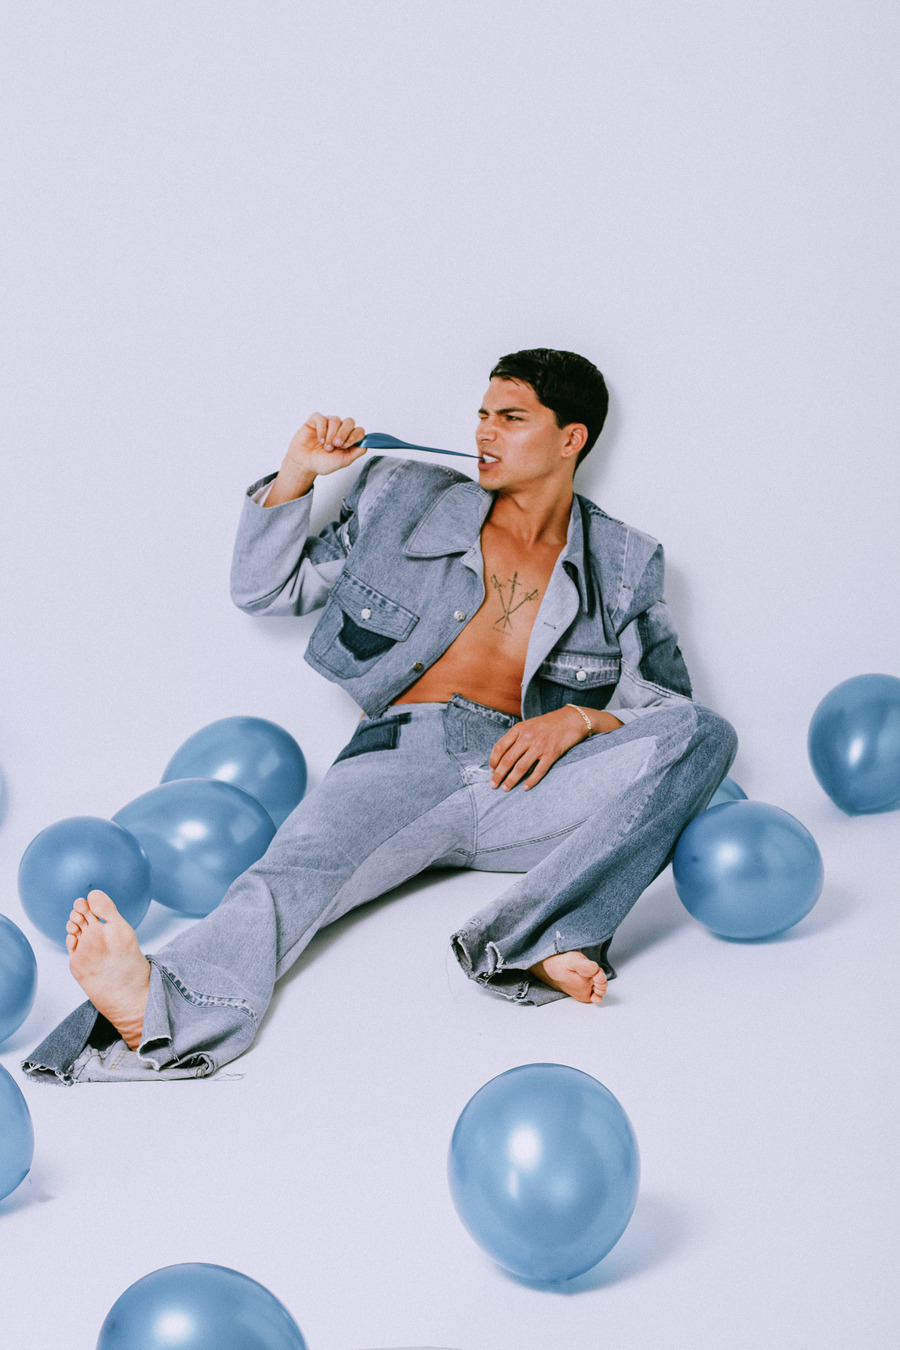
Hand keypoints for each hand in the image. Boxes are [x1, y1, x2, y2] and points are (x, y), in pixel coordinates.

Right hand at [265, 413, 367, 506]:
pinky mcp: (316, 421)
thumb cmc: (322, 462)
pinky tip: (319, 439)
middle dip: (344, 433)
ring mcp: (328, 424)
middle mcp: (339, 429)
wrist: (304, 464)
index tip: (346, 446)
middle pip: (349, 421)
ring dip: (331, 434)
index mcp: (348, 438)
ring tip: (326, 446)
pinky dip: (322, 429)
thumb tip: (367, 443)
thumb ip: (357, 452)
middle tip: (336, 445)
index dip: (354, 436)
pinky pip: (322, 418)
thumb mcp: (344, 461)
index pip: (359, 430)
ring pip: (335, 420)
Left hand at [489, 706, 616, 791]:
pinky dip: (531, 781)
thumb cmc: (548, 724)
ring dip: (511, 780)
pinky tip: (525, 787)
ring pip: (520, 767)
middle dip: (498, 775)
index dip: (493, 760)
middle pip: (507, 759)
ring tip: (506, 788)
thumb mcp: (528, 725)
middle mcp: (527, 737)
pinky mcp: (552, 753)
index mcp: (519, 729)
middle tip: (493, 785)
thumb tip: (502, 756)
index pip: (500, 747)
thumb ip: (516, 737)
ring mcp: (540, 746)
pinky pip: (539, 770)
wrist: (571, 719)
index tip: (491, 770)